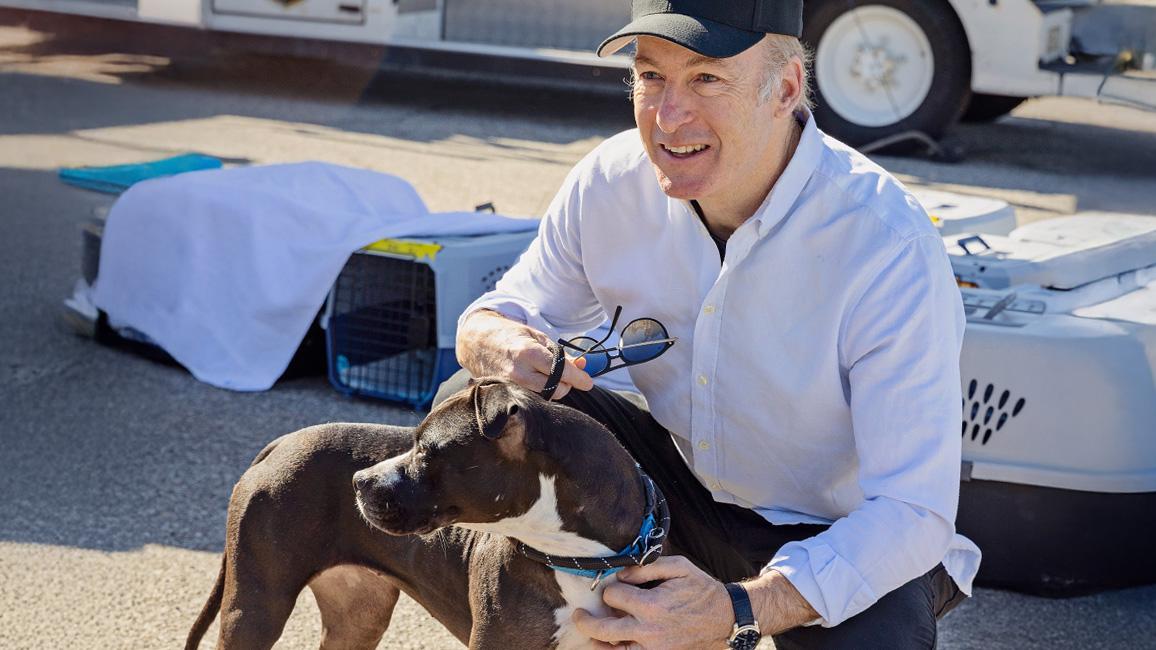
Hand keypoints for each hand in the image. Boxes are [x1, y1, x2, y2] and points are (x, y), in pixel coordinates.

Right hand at [456, 309, 593, 398]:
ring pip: (544, 398)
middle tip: (566, 376)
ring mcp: (510, 386)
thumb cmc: (510, 335)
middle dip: (566, 385)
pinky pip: (530, 399)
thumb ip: (561, 354)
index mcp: (528, 352)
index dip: (579, 378)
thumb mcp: (537, 337)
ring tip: (547, 376)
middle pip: (556, 390)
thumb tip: (582, 366)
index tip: (588, 382)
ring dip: (553, 390)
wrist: (476, 342)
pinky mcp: (504, 394)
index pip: (562, 372)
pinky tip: (536, 382)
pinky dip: (539, 393)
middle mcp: (519, 372)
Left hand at [572, 556, 733, 648]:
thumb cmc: (702, 590)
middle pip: (603, 629)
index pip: (613, 596)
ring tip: (590, 634)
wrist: (726, 619)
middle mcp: (649, 631)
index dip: (610, 588)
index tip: (615, 587)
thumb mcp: (679, 567)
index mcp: (652, 605)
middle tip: (578, 615)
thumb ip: (647, 568)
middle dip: (585, 621)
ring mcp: (653, 649)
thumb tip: (621, 574)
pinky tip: (612, 645)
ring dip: (597, 642)